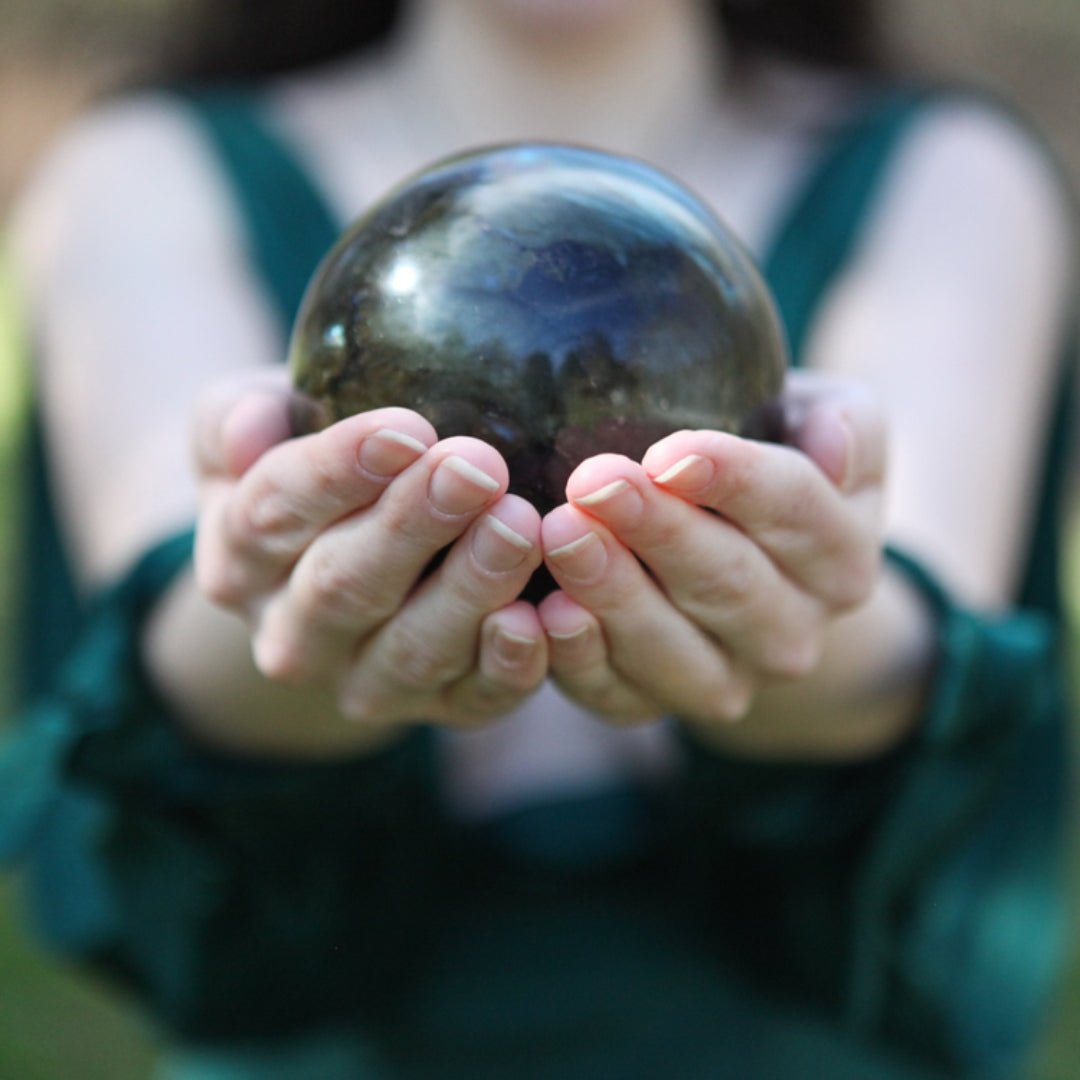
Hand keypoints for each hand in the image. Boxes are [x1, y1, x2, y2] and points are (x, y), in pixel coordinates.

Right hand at [191, 372, 546, 728]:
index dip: (338, 470)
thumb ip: (235, 417)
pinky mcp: (442, 709)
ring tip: (518, 525)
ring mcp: (366, 682)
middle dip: (414, 524)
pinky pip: (476, 698)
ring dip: (468, 588)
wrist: (353, 575)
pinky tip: (536, 618)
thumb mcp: (262, 428)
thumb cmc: (318, 474)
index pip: (274, 513)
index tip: (405, 429)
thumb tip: (247, 433)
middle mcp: (292, 636)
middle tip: (477, 468)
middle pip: (345, 584)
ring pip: (413, 647)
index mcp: (240, 560)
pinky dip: (508, 665)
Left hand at [536, 371, 885, 727]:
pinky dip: (579, 659)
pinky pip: (617, 695)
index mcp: (841, 559)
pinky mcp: (654, 705)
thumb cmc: (769, 466)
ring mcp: (726, 680)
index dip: (734, 480)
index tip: (669, 452)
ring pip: (672, 649)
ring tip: (562, 534)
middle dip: (658, 531)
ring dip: (614, 594)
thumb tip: (834, 445)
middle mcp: (793, 633)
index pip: (794, 512)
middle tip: (594, 483)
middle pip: (728, 583)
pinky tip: (544, 612)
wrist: (737, 557)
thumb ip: (849, 426)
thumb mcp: (823, 425)